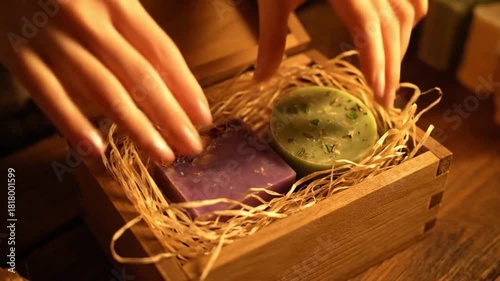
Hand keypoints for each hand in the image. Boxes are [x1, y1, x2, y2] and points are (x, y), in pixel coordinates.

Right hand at [0, 0, 211, 162]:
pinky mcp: (18, 54)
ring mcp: (52, 38)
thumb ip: (133, 27)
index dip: (186, 88)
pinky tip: (96, 151)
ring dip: (137, 128)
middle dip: (171, 117)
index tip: (203, 118)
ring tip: (162, 155)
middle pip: (140, 77)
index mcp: (116, 1)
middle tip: (191, 147)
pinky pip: (48, 95)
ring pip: (104, 91)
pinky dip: (72, 124)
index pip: (161, 52)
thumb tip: (168, 78)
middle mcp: (88, 20)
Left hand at [255, 0, 427, 108]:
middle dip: (391, 64)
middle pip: (392, 25)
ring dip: (401, 45)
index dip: (376, 62)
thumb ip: (272, 38)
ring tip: (390, 73)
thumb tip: (260, 79)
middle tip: (386, 99)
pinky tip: (404, 32)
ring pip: (406, 10)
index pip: (368, 29)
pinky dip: (411, 15)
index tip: (378, 92)